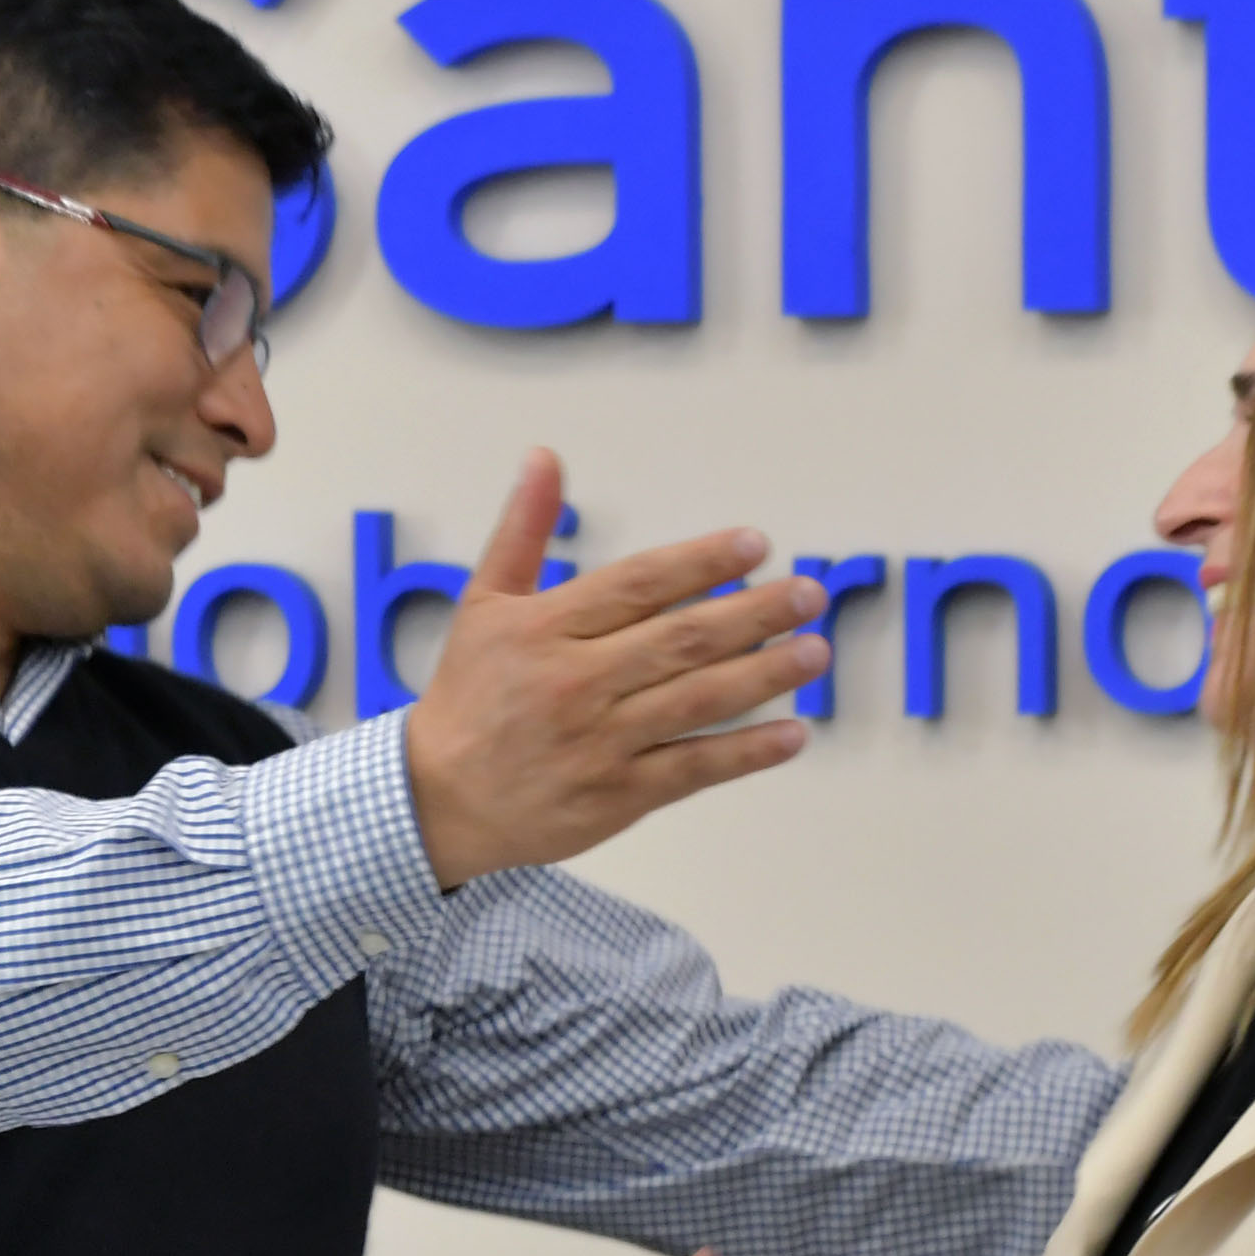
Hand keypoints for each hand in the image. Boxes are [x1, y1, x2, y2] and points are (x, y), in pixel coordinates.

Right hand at [404, 453, 829, 887]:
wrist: (439, 799)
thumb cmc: (471, 695)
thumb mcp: (484, 604)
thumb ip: (523, 531)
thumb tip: (545, 456)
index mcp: (547, 629)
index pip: (638, 585)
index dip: (700, 561)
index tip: (755, 544)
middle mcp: (577, 682)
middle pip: (680, 640)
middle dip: (753, 614)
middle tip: (808, 593)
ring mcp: (601, 742)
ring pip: (695, 702)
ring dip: (763, 675)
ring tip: (814, 651)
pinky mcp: (617, 796)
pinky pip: (692, 770)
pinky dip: (745, 754)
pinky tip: (793, 734)